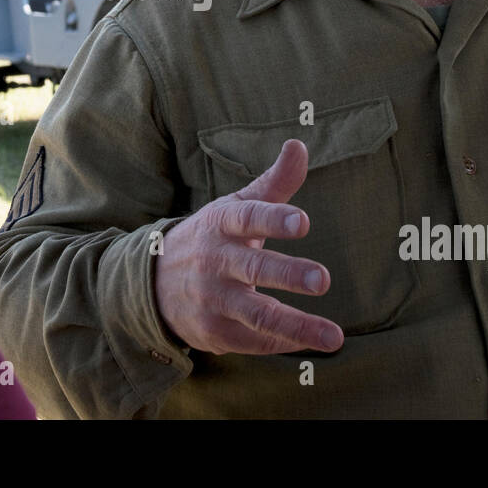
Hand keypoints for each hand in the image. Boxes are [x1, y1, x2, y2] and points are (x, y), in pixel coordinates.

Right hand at [154, 139, 344, 354]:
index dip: (274, 219)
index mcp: (221, 224)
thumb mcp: (235, 206)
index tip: (304, 221)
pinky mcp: (213, 331)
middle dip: (289, 274)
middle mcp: (214, 261)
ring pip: (256, 314)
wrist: (153, 283)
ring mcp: (212, 299)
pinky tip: (311, 340)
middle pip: (254, 268)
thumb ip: (274, 183)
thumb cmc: (212, 238)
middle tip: (323, 279)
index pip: (247, 218)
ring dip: (296, 325)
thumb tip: (299, 145)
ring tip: (334, 335)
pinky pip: (253, 340)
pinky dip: (282, 342)